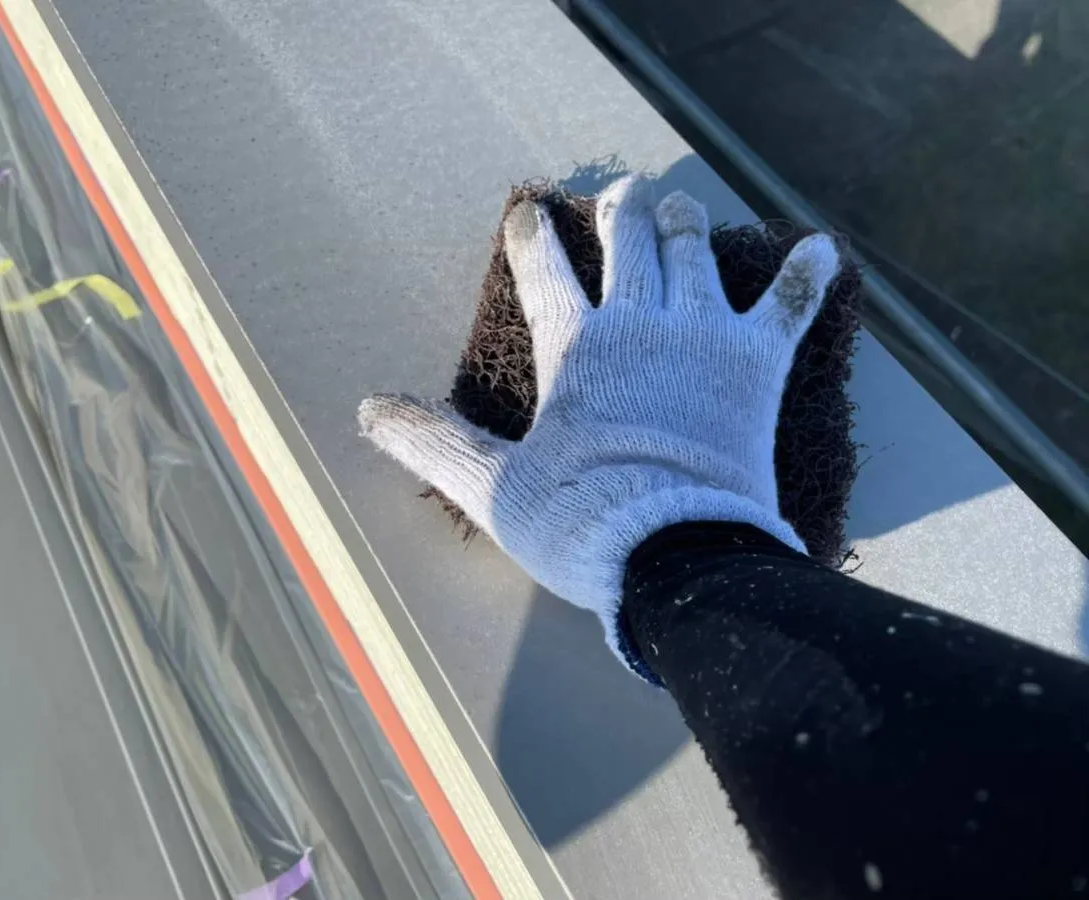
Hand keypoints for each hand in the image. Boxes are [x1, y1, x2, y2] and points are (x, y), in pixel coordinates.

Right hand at [359, 174, 838, 668]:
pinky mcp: (756, 366)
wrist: (676, 557)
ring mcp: (702, 338)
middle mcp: (637, 325)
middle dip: (622, 211)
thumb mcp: (493, 487)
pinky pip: (787, 308)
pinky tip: (821, 249)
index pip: (546, 275)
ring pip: (694, 255)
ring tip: (681, 206)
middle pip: (630, 243)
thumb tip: (367, 410)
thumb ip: (432, 442)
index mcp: (575, 350)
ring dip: (685, 225)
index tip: (529, 213)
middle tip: (622, 195)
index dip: (534, 239)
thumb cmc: (580, 523)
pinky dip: (806, 278)